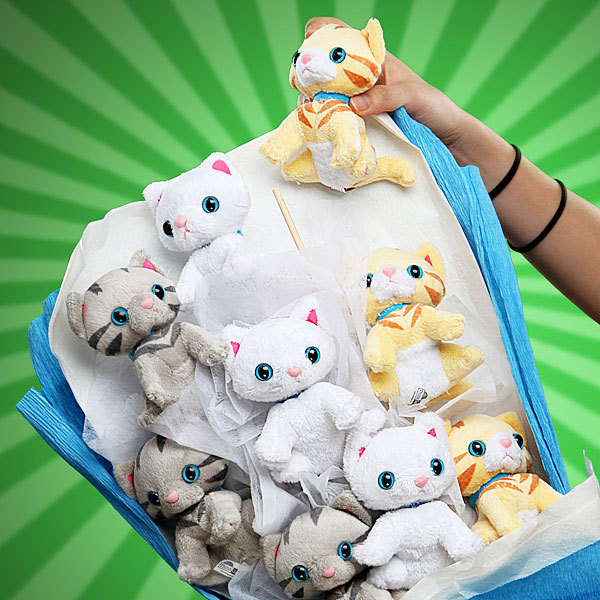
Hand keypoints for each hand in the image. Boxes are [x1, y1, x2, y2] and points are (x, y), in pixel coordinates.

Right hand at [305, 18, 473, 160]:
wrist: (444, 136)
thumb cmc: (433, 107)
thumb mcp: (413, 97)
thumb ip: (386, 97)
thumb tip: (355, 104)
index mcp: (373, 60)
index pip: (340, 35)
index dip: (319, 34)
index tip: (310, 50)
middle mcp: (360, 79)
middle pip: (323, 70)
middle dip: (309, 77)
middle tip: (307, 93)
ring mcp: (355, 102)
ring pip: (324, 97)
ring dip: (315, 105)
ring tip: (313, 117)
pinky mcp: (356, 124)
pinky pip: (334, 121)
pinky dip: (325, 125)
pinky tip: (322, 132)